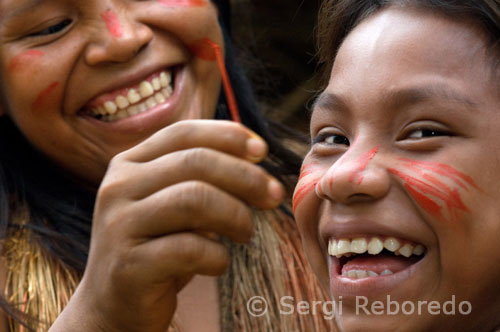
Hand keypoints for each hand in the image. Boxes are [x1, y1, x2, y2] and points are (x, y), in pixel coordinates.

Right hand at [69, 120, 283, 331]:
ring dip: (235, 215)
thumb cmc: (158, 247)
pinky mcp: (128, 266)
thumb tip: (256, 154)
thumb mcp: (174, 202)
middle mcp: (118, 187)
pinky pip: (190, 249)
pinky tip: (219, 264)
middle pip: (195, 162)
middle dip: (245, 177)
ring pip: (194, 199)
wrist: (115, 305)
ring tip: (246, 233)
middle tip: (272, 197)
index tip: (262, 151)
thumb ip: (202, 176)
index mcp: (129, 164)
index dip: (228, 136)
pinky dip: (217, 256)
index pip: (183, 133)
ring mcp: (119, 225)